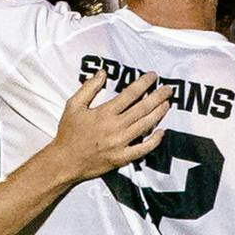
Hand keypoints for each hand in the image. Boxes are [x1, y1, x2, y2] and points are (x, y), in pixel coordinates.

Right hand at [48, 70, 170, 182]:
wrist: (65, 161)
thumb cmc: (68, 132)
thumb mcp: (73, 106)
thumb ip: (88, 88)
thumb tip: (102, 73)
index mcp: (105, 113)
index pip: (130, 94)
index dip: (144, 83)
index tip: (153, 76)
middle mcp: (115, 127)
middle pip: (143, 108)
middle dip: (158, 96)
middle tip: (169, 89)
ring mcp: (120, 143)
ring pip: (145, 126)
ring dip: (158, 114)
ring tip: (167, 104)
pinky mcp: (122, 158)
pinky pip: (142, 149)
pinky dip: (154, 141)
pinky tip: (161, 132)